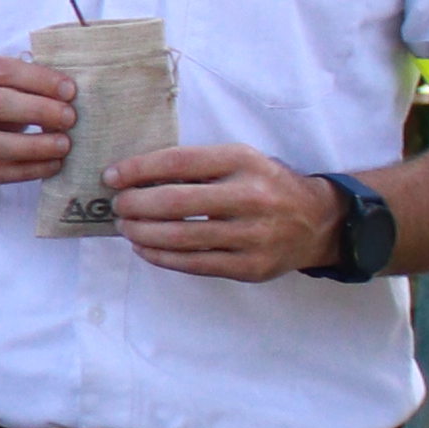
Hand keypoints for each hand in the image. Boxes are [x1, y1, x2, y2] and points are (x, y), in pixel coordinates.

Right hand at [0, 52, 75, 191]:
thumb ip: (22, 86)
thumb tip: (66, 94)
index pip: (3, 71)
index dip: (39, 80)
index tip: (70, 91)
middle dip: (38, 111)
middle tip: (70, 118)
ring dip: (33, 146)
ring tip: (63, 145)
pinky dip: (25, 171)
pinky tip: (49, 167)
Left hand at [108, 140, 342, 283]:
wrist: (316, 221)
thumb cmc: (265, 185)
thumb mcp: (240, 160)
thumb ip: (198, 166)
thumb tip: (136, 176)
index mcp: (244, 161)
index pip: (179, 162)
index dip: (139, 169)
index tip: (112, 176)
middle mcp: (250, 197)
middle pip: (175, 202)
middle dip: (135, 204)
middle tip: (117, 206)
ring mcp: (252, 235)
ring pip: (182, 237)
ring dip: (143, 234)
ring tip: (126, 228)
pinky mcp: (250, 267)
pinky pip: (195, 264)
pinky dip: (162, 257)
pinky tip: (145, 249)